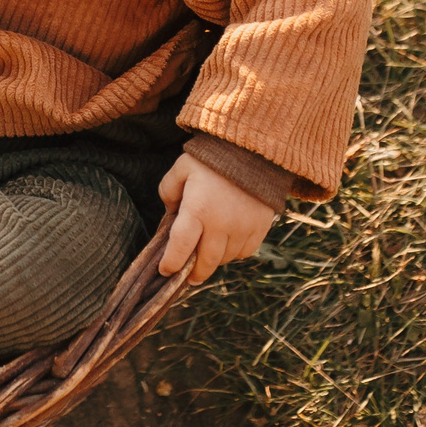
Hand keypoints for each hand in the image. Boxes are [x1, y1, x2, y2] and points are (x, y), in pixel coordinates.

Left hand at [156, 153, 287, 283]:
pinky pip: (245, 252)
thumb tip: (170, 214)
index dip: (171, 264)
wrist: (253, 149)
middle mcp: (221, 224)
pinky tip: (228, 243)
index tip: (165, 271)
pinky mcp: (260, 227)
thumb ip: (168, 192)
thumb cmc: (211, 159)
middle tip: (188, 277)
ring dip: (214, 260)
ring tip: (207, 254)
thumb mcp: (181, 169)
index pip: (180, 248)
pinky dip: (235, 252)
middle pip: (205, 262)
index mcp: (197, 210)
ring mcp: (243, 228)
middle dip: (194, 273)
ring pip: (225, 259)